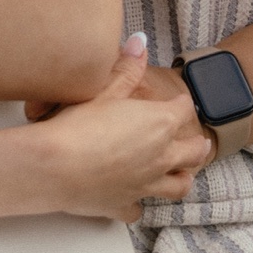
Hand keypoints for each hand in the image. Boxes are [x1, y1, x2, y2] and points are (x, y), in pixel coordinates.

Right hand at [34, 34, 212, 218]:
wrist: (53, 167)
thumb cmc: (78, 126)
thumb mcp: (102, 89)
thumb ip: (126, 68)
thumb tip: (141, 42)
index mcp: (159, 124)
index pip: (183, 109)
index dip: (181, 103)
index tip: (179, 102)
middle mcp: (160, 157)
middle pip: (193, 151)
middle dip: (197, 144)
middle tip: (199, 142)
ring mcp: (144, 185)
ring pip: (178, 185)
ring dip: (182, 177)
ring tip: (182, 173)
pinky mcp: (123, 205)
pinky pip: (138, 209)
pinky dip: (138, 204)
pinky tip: (132, 199)